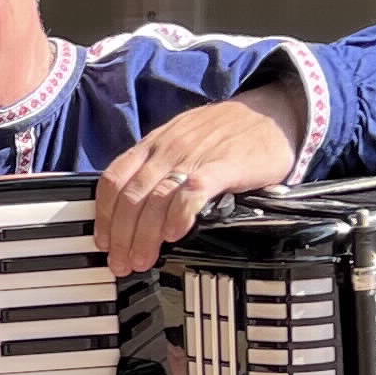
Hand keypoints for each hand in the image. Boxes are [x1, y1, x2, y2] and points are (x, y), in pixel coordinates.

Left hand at [92, 88, 298, 274]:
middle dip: (120, 236)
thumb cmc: (227, 131)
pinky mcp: (222, 166)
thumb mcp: (182, 140)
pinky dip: (178, 216)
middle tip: (120, 262)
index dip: (104, 214)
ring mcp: (193, 157)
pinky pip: (191, 192)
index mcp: (154, 145)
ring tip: (141, 260)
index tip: (103, 241)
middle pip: (130, 197)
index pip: (113, 179)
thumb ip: (160, 168)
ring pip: (155, 200)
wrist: (272, 112)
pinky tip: (174, 235)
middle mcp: (167, 150)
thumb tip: (138, 209)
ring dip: (143, 236)